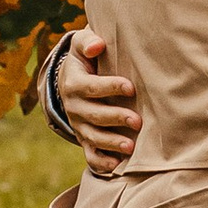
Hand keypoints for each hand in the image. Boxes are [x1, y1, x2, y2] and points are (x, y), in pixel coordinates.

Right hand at [57, 27, 139, 174]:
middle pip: (94, 115)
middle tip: (137, 121)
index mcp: (73, 83)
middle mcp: (74, 107)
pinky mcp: (84, 138)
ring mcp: (79, 125)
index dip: (110, 87)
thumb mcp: (81, 45)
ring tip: (130, 147)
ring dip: (111, 143)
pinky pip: (90, 154)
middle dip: (116, 118)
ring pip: (93, 137)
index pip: (92, 87)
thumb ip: (88, 41)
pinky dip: (101, 162)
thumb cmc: (85, 58)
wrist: (69, 80)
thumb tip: (98, 45)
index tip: (130, 87)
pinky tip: (116, 166)